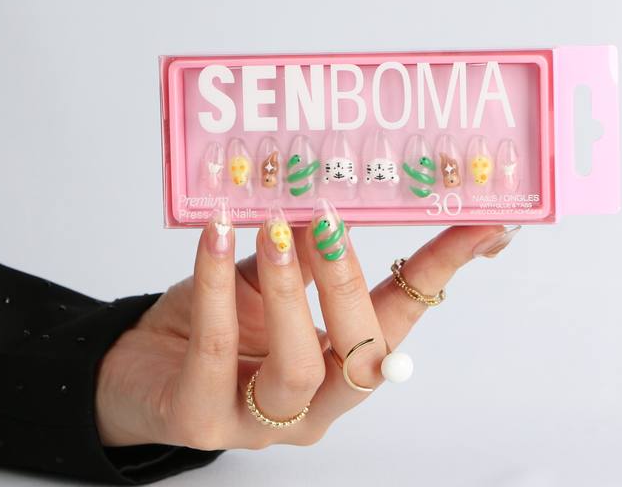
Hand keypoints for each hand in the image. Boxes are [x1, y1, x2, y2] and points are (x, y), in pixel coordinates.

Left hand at [95, 200, 518, 448]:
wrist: (136, 366)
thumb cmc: (211, 322)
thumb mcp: (266, 279)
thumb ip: (303, 252)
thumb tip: (337, 199)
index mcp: (340, 367)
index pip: (403, 321)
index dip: (442, 272)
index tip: (485, 223)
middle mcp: (314, 406)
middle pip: (361, 356)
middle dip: (350, 280)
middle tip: (332, 216)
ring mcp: (261, 423)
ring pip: (301, 368)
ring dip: (292, 289)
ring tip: (277, 228)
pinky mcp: (202, 422)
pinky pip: (218, 352)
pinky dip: (218, 283)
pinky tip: (214, 234)